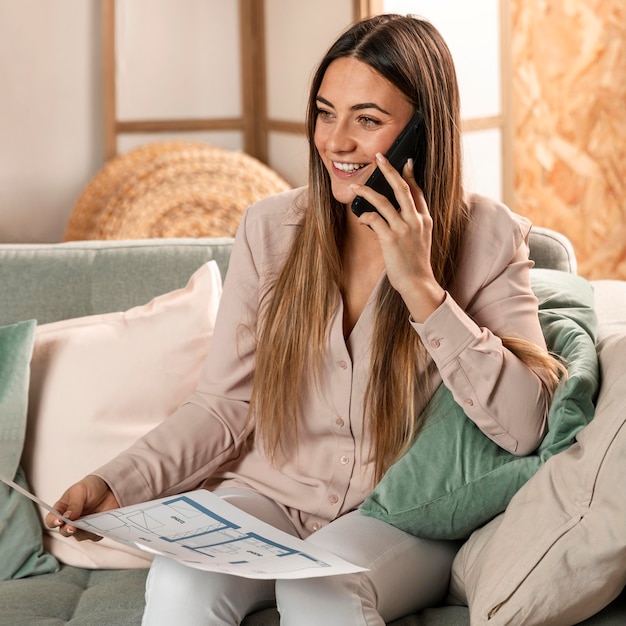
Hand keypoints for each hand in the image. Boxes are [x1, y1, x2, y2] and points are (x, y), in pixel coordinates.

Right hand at [45, 475, 119, 541]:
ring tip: (90, 523)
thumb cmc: (90, 487)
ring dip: (83, 532)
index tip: (59, 520)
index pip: (51, 519)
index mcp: (61, 510)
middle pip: (64, 531)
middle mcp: (70, 521)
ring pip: (79, 536)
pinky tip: (100, 525)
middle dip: (67, 530)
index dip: (53, 522)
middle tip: (72, 527)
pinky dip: (96, 532)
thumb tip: (68, 517)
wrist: (108, 488)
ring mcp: (82, 527)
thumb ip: (74, 503)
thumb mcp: (80, 490)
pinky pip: (94, 536)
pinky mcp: (94, 530)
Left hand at [350, 153, 444, 321]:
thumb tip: (392, 213)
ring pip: (384, 201)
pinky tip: (360, 219)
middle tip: (379, 157)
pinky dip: (364, 217)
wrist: (418, 283)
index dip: (410, 174)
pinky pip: (374, 220)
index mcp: (424, 219)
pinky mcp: (391, 239)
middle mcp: (416, 220)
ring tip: (355, 186)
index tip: (404, 161)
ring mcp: (404, 229)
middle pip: (402, 188)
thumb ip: (411, 224)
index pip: (417, 191)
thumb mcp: (420, 239)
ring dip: (367, 192)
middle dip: (389, 170)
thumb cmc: (415, 263)